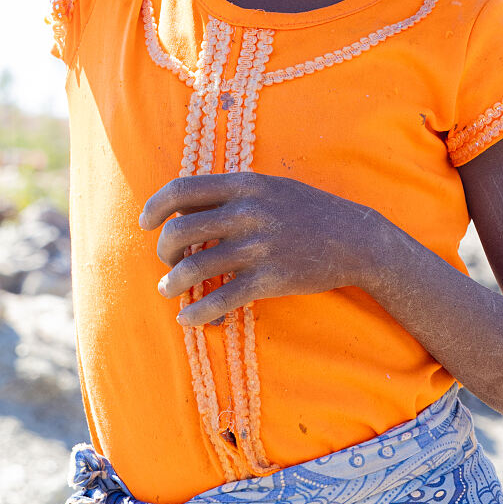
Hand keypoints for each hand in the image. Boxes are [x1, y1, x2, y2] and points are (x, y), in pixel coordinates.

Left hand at [139, 173, 388, 326]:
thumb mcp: (270, 187)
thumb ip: (231, 193)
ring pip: (194, 267)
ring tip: (169, 290)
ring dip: (173, 283)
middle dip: (163, 251)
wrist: (356, 239)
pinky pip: (221, 298)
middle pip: (180, 230)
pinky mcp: (270, 278)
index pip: (182, 189)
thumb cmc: (309, 212)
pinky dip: (198, 312)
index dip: (155, 207)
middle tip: (168, 262)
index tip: (146, 223)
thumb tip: (186, 208)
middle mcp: (247, 212)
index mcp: (244, 184)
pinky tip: (189, 319)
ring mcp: (259, 246)